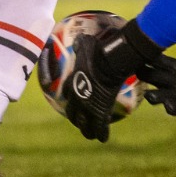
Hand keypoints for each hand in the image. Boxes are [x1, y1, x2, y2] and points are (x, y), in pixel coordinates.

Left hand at [64, 21, 157, 142]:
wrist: (108, 62)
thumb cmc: (97, 52)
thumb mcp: (85, 46)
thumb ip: (80, 45)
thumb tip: (79, 37)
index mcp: (72, 83)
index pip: (66, 93)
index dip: (68, 98)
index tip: (71, 102)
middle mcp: (78, 97)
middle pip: (74, 113)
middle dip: (76, 120)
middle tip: (80, 124)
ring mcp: (89, 105)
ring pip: (86, 124)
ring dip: (87, 130)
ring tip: (91, 136)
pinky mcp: (102, 110)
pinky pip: (101, 126)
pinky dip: (101, 133)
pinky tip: (103, 139)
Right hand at [143, 30, 175, 115]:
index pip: (154, 60)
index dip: (146, 56)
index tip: (139, 50)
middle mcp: (175, 81)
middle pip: (149, 77)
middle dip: (143, 73)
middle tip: (140, 70)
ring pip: (156, 96)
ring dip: (152, 95)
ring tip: (152, 94)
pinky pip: (173, 109)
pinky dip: (169, 106)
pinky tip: (170, 103)